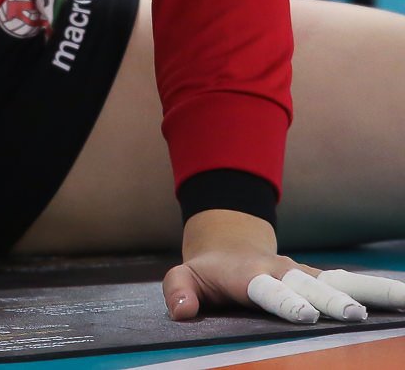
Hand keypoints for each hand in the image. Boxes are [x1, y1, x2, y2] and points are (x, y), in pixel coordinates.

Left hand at [163, 210, 404, 323]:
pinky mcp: (322, 280)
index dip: (285, 302)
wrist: (230, 246)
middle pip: (309, 286)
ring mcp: (305, 275)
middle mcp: (282, 271)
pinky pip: (352, 285)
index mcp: (248, 274)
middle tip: (352, 316)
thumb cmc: (207, 273)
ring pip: (340, 282)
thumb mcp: (184, 278)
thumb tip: (182, 312)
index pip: (266, 289)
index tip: (305, 316)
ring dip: (369, 293)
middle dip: (329, 301)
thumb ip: (179, 292)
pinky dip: (379, 292)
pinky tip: (403, 302)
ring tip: (400, 303)